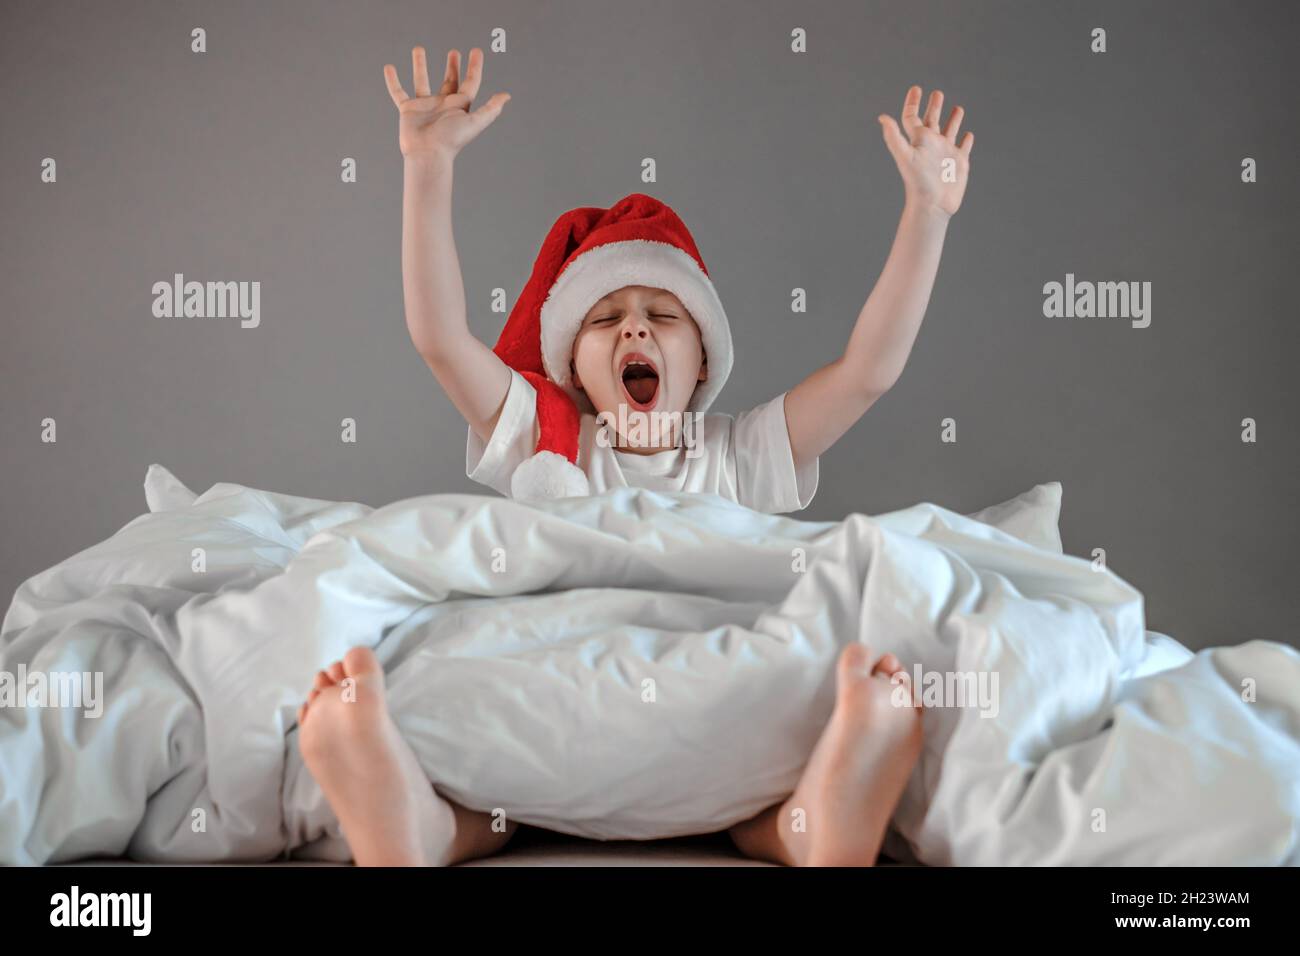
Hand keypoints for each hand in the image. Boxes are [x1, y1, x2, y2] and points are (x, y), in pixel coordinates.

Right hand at [383, 47, 509, 159]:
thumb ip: (490, 109)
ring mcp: (425, 106)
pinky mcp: (408, 110)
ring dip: (420, 65)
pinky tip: (389, 68)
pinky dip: (392, 81)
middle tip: (454, 52)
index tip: (476, 51)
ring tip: (418, 49)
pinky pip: (398, 92)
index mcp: (460, 106)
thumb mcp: (475, 122)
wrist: (428, 154)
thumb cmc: (451, 141)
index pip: (470, 82)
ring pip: (421, 80)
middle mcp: (443, 105)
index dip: (475, 67)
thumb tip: (507, 96)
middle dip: (453, 67)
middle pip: (449, 81)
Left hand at [878, 86, 972, 217]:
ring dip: (953, 119)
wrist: (932, 205)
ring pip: (950, 131)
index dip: (913, 102)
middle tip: (937, 93)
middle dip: (934, 106)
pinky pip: (963, 147)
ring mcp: (946, 153)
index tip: (916, 88)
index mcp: (918, 140)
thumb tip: (882, 118)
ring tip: (957, 108)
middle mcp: (931, 144)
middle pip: (932, 120)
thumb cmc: (917, 182)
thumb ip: (894, 136)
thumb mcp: (905, 155)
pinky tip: (968, 135)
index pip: (912, 117)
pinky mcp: (959, 162)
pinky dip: (966, 140)